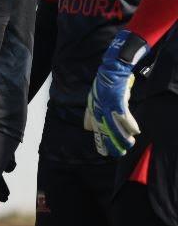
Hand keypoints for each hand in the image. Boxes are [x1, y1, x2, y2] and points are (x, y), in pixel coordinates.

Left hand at [84, 30, 147, 156]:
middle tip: (119, 154)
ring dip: (123, 137)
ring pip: (116, 126)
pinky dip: (130, 124)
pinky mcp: (117, 102)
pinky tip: (135, 132)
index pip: (97, 131)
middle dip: (113, 144)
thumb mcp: (94, 101)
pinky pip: (124, 116)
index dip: (101, 142)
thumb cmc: (104, 86)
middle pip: (106, 132)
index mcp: (94, 112)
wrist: (110, 72)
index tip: (104, 153)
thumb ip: (91, 115)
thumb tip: (89, 128)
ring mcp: (108, 107)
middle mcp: (99, 111)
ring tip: (129, 145)